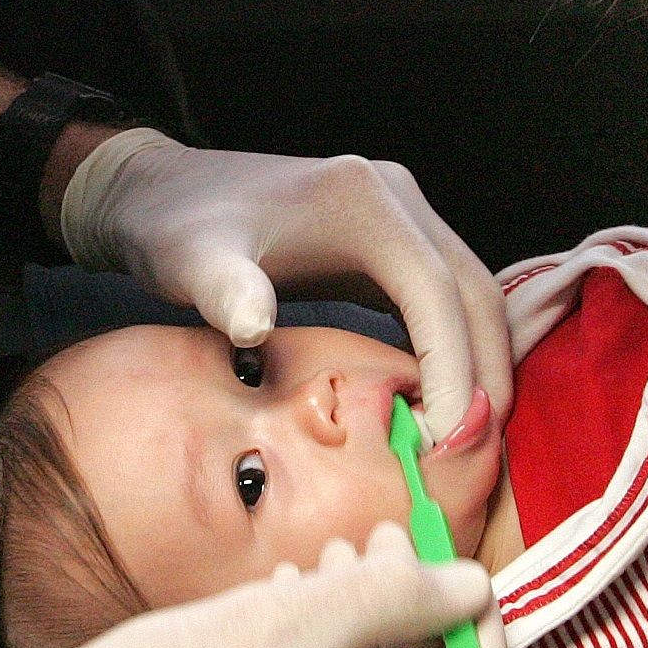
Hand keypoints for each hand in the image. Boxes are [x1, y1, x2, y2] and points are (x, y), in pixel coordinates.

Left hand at [60, 129, 511, 437]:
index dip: (456, 367)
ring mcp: (398, 215)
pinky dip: (452, 346)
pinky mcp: (388, 239)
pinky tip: (436, 400)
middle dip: (487, 372)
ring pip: (468, 293)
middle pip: (472, 291)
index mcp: (364, 202)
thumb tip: (254, 326)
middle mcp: (396, 198)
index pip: (436, 292)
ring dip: (479, 361)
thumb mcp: (191, 260)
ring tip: (464, 441)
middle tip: (475, 455)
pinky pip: (440, 296)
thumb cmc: (174, 228)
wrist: (160, 192)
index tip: (452, 440)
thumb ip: (224, 290)